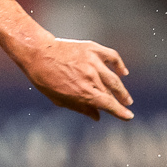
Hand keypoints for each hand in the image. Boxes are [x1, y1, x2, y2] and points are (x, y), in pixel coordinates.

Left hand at [18, 36, 132, 120]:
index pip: (108, 104)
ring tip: (125, 96)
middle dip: (121, 101)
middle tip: (126, 105)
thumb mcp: (59, 99)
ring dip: (122, 88)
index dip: (120, 112)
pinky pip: (112, 57)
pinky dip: (119, 65)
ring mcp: (93, 62)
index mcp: (82, 92)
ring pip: (114, 78)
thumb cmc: (44, 78)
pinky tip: (122, 72)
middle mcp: (90, 78)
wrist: (37, 53)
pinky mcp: (92, 49)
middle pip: (111, 92)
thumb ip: (80, 108)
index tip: (128, 117)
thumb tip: (97, 117)